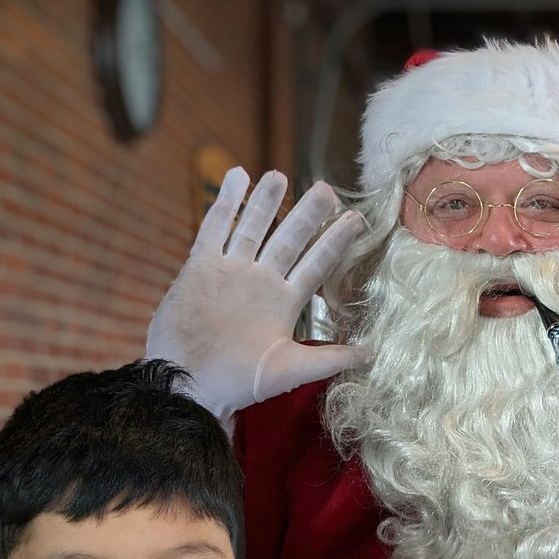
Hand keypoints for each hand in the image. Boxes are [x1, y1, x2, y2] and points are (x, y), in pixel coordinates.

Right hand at [146, 167, 366, 428]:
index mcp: (284, 302)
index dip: (336, 241)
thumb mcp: (289, 371)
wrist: (188, 385)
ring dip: (266, 201)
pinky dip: (224, 204)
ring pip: (252, 227)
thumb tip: (369, 355)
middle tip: (327, 188)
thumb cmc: (238, 382)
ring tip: (279, 173)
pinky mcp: (201, 268)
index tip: (357, 219)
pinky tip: (236, 176)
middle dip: (307, 214)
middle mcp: (260, 281)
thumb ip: (327, 360)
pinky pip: (214, 229)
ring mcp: (231, 271)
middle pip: (288, 238)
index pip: (317, 264)